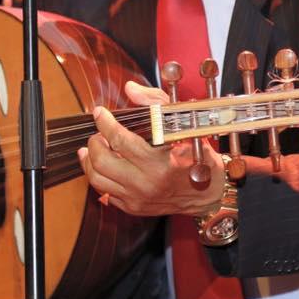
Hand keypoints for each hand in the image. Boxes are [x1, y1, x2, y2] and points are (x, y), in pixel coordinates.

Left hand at [77, 81, 224, 216]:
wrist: (208, 193)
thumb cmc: (198, 156)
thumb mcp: (183, 124)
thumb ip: (156, 102)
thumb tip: (130, 90)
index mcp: (158, 162)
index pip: (119, 140)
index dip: (105, 122)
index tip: (100, 113)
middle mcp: (145, 183)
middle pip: (101, 161)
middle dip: (94, 142)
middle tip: (98, 132)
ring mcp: (137, 198)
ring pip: (97, 179)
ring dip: (90, 160)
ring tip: (92, 148)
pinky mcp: (134, 208)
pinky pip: (105, 194)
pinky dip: (99, 177)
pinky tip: (102, 166)